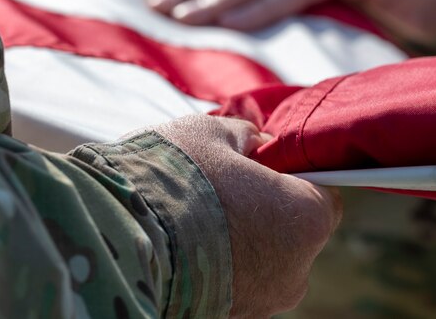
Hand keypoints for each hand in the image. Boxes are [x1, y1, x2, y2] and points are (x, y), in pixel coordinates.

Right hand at [154, 115, 341, 317]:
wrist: (113, 237)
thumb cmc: (173, 177)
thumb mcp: (213, 133)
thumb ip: (246, 136)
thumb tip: (255, 142)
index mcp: (307, 219)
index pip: (322, 195)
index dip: (292, 178)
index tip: (262, 168)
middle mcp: (295, 273)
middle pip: (292, 234)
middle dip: (265, 213)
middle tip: (223, 192)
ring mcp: (259, 305)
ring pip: (261, 264)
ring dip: (238, 244)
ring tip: (194, 220)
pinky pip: (231, 286)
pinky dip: (215, 269)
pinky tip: (183, 248)